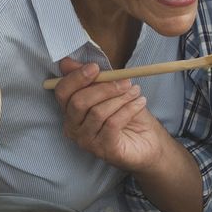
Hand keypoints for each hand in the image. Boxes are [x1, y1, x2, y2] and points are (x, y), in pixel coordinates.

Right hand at [52, 57, 168, 171]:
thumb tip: (67, 62)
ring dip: (120, 98)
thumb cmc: (126, 115)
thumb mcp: (109, 91)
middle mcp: (73, 128)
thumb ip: (90, 78)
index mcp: (70, 111)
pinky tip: (139, 103)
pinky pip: (112, 124)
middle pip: (78, 102)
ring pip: (98, 112)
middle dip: (103, 88)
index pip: (62, 92)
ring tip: (135, 91)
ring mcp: (87, 141)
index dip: (76, 78)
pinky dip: (128, 109)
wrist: (149, 141)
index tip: (95, 67)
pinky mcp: (104, 149)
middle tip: (125, 81)